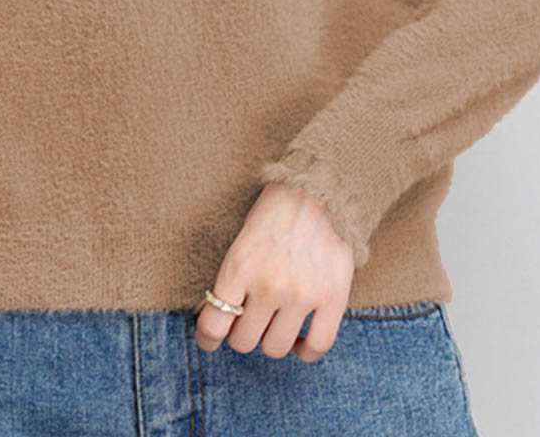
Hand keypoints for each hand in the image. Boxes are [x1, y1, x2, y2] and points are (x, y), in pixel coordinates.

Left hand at [193, 182, 353, 361]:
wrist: (316, 189)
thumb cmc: (273, 215)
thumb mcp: (240, 242)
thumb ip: (227, 282)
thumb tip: (206, 315)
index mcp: (240, 267)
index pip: (213, 326)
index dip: (207, 338)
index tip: (210, 338)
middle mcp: (269, 285)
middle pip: (243, 342)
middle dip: (241, 332)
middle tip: (249, 318)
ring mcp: (302, 293)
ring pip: (275, 348)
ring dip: (271, 340)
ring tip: (274, 323)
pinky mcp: (333, 296)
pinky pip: (317, 346)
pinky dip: (305, 350)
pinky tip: (300, 340)